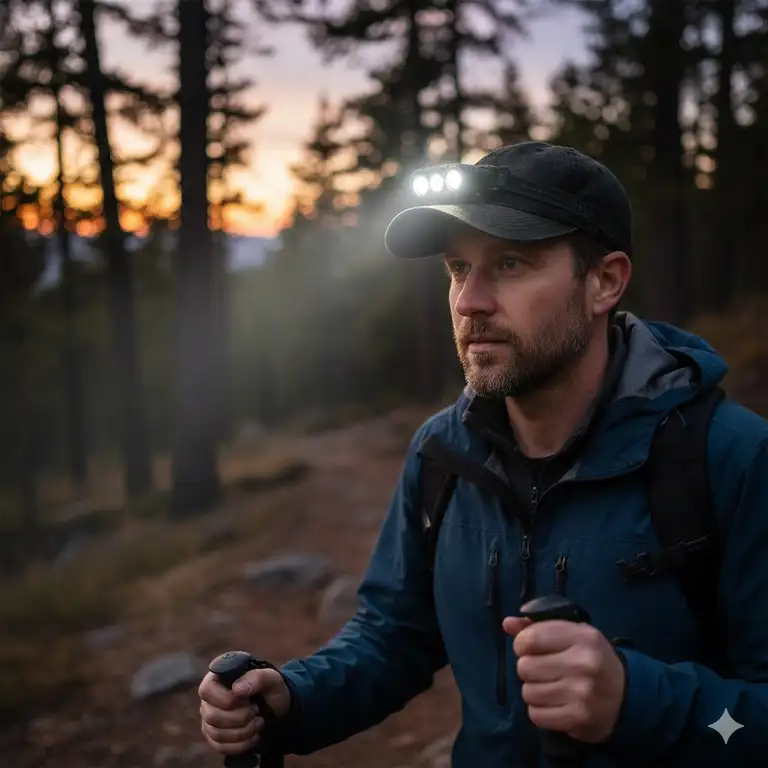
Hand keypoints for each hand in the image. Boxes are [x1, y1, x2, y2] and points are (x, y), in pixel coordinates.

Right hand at [199, 667, 290, 755]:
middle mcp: (208, 699)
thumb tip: (237, 689)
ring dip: (243, 732)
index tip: (248, 699)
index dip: (228, 699)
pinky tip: (253, 736)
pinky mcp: (214, 736)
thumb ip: (257, 678)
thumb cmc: (270, 688)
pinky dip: (240, 745)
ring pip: (216, 733)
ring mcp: (209, 718)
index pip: (206, 690)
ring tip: (258, 723)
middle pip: (212, 716)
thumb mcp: (271, 678)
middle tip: (256, 711)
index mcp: (218, 678)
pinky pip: (220, 747)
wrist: (275, 708)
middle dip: (240, 718)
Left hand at [503, 616, 625, 743]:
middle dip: (528, 669)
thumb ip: (537, 627)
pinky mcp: (578, 718)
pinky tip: (553, 704)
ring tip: (550, 687)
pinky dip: (539, 711)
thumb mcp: (571, 634)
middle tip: (543, 670)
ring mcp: (581, 693)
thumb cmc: (591, 658)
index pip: (530, 639)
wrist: (626, 695)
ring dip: (533, 691)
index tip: (529, 649)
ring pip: (528, 692)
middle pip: (525, 667)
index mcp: (581, 636)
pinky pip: (536, 715)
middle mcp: (583, 663)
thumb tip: (507, 623)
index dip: (522, 644)